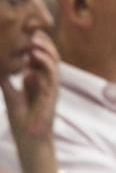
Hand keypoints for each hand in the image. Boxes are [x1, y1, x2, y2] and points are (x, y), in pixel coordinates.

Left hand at [1, 32, 58, 165]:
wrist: (29, 140)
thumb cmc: (22, 122)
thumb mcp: (11, 97)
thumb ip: (10, 84)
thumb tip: (3, 70)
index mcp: (39, 82)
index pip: (42, 59)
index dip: (37, 46)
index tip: (27, 35)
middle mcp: (47, 83)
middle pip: (50, 58)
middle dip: (43, 44)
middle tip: (33, 32)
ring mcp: (51, 88)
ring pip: (54, 63)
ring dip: (46, 50)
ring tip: (35, 40)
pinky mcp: (52, 94)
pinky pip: (53, 75)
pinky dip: (46, 64)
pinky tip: (37, 56)